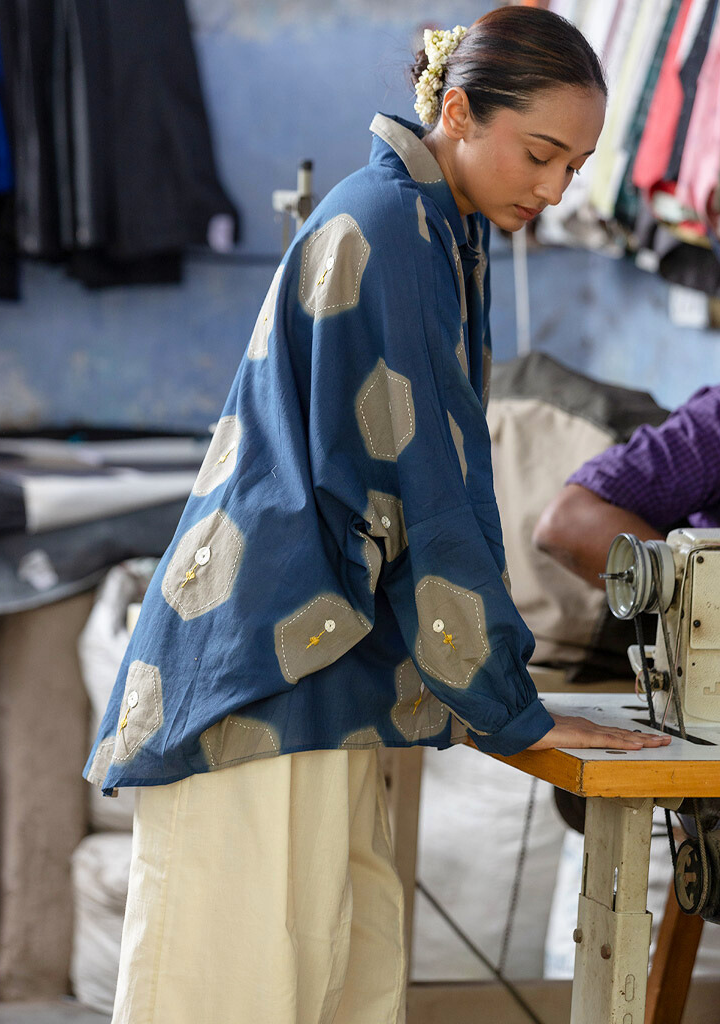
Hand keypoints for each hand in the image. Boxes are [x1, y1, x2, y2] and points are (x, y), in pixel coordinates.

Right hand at [527, 713, 672, 750]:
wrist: (520, 724)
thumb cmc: (531, 731)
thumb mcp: (549, 738)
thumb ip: (557, 741)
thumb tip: (554, 744)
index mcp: (581, 728)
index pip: (611, 733)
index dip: (630, 737)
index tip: (645, 740)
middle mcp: (588, 727)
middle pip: (622, 733)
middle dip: (645, 737)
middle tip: (664, 740)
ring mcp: (586, 731)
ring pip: (621, 736)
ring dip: (643, 740)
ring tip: (660, 743)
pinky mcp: (583, 737)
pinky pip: (609, 741)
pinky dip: (625, 743)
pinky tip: (639, 746)